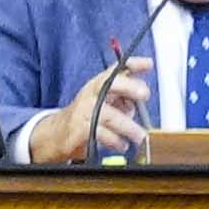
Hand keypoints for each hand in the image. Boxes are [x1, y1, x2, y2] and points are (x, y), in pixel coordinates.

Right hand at [53, 45, 148, 164]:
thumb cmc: (87, 116)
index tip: (148, 64)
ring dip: (128, 127)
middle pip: (111, 84)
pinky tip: (122, 145)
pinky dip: (115, 141)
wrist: (59, 133)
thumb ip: (123, 100)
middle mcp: (92, 94)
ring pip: (110, 115)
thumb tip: (139, 104)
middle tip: (145, 94)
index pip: (116, 70)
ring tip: (139, 135)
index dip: (133, 65)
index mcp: (99, 85)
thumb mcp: (104, 103)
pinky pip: (102, 134)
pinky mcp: (81, 130)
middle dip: (129, 86)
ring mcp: (85, 111)